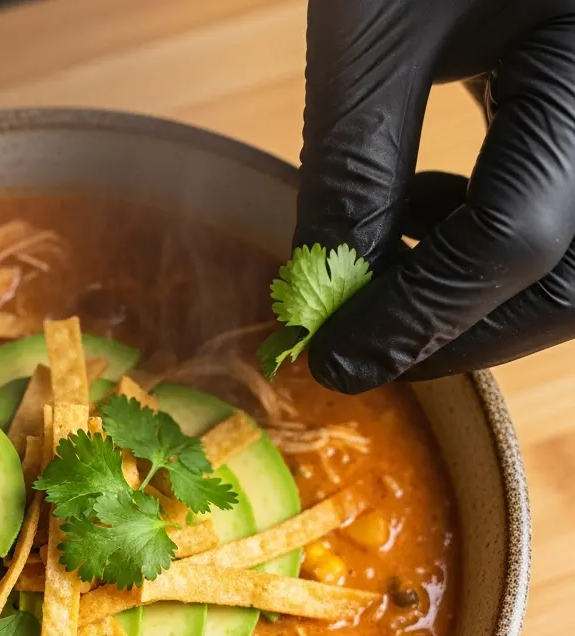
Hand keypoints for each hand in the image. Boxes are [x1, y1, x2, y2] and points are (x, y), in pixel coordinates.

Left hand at [296, 0, 574, 391]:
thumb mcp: (377, 22)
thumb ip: (353, 168)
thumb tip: (326, 295)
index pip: (518, 242)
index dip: (417, 317)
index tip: (335, 361)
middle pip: (573, 279)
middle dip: (458, 329)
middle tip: (363, 343)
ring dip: (480, 293)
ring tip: (391, 255)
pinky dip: (506, 243)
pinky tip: (438, 208)